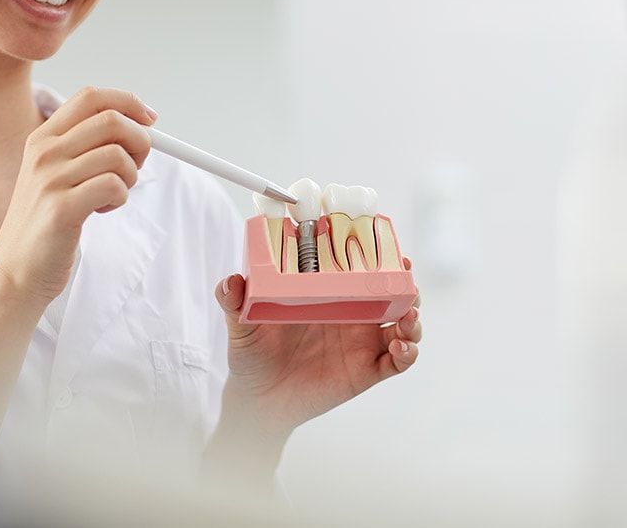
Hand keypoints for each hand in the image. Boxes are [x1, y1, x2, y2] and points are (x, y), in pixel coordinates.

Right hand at [0, 87, 156, 303]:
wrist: (17, 272)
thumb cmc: (46, 224)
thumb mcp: (57, 175)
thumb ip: (87, 149)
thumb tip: (140, 127)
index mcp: (42, 138)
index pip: (92, 96)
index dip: (129, 103)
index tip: (150, 120)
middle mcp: (44, 152)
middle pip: (112, 121)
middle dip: (140, 142)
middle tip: (134, 168)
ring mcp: (50, 179)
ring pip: (118, 156)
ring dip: (129, 177)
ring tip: (111, 196)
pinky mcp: (61, 209)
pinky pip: (114, 186)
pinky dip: (120, 198)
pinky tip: (101, 210)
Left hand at [215, 258, 421, 440]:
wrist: (257, 400)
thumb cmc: (252, 354)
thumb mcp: (242, 325)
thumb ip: (234, 302)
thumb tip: (230, 281)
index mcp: (328, 294)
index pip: (360, 268)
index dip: (378, 254)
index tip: (387, 243)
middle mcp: (351, 314)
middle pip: (391, 291)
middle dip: (406, 282)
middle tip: (406, 276)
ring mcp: (362, 342)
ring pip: (403, 323)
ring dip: (413, 316)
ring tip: (407, 317)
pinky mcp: (367, 370)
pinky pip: (398, 360)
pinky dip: (408, 351)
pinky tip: (400, 346)